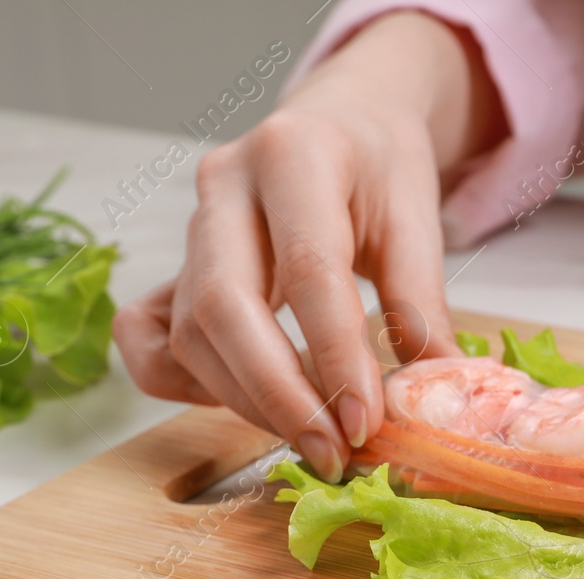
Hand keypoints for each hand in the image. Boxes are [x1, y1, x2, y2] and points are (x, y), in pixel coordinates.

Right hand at [112, 13, 504, 478]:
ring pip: (189, 333)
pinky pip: (149, 337)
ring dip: (247, 401)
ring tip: (311, 437)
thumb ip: (421, 302)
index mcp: (294, 156)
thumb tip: (434, 393)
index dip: (336, 357)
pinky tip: (245, 400)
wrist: (343, 122)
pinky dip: (188, 382)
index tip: (364, 423)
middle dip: (277, 396)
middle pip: (225, 308)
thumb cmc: (380, 167)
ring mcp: (189, 226)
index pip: (309, 271)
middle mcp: (225, 186)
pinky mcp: (173, 265)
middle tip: (330, 451)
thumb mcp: (417, 217)